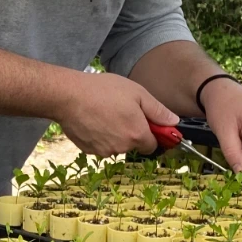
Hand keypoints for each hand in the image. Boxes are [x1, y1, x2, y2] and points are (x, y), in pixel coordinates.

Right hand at [57, 72, 179, 157]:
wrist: (68, 96)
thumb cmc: (102, 91)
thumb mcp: (136, 93)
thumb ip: (158, 110)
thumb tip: (174, 122)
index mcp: (137, 134)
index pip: (153, 145)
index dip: (151, 134)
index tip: (145, 123)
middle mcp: (122, 147)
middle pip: (133, 145)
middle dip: (131, 132)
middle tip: (121, 112)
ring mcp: (103, 151)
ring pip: (116, 146)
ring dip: (114, 134)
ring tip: (104, 113)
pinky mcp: (88, 150)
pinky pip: (100, 146)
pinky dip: (99, 136)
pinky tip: (93, 120)